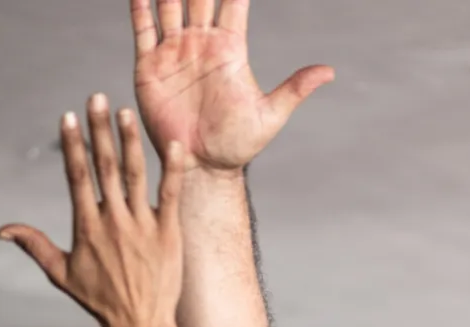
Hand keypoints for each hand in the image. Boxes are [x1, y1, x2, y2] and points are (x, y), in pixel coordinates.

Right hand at [0, 96, 183, 326]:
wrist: (141, 325)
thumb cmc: (101, 301)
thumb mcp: (62, 274)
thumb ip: (34, 245)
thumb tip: (2, 231)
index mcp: (88, 226)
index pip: (77, 176)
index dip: (73, 144)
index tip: (69, 116)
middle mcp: (114, 221)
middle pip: (105, 167)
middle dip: (100, 130)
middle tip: (96, 97)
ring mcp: (142, 226)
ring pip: (136, 174)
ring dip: (130, 141)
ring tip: (126, 113)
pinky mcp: (169, 233)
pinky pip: (172, 194)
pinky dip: (173, 168)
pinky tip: (174, 143)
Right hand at [131, 0, 333, 171]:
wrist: (201, 167)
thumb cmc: (237, 146)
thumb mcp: (270, 116)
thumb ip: (295, 89)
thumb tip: (330, 72)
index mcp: (229, 48)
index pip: (233, 1)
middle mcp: (201, 43)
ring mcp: (174, 51)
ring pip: (169, 4)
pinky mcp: (149, 66)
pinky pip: (143, 28)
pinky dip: (140, 6)